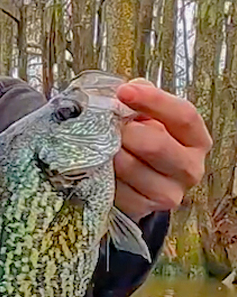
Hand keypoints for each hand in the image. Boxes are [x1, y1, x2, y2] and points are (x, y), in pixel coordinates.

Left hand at [112, 79, 211, 221]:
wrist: (134, 184)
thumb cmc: (142, 142)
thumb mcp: (147, 117)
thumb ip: (142, 99)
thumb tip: (130, 88)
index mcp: (196, 139)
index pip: (184, 115)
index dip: (153, 101)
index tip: (124, 91)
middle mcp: (190, 168)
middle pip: (156, 144)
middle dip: (125, 132)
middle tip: (108, 126)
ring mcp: (170, 193)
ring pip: (131, 167)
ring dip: (110, 153)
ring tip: (101, 146)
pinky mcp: (145, 208)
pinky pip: (117, 189)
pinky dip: (103, 174)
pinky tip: (100, 166)